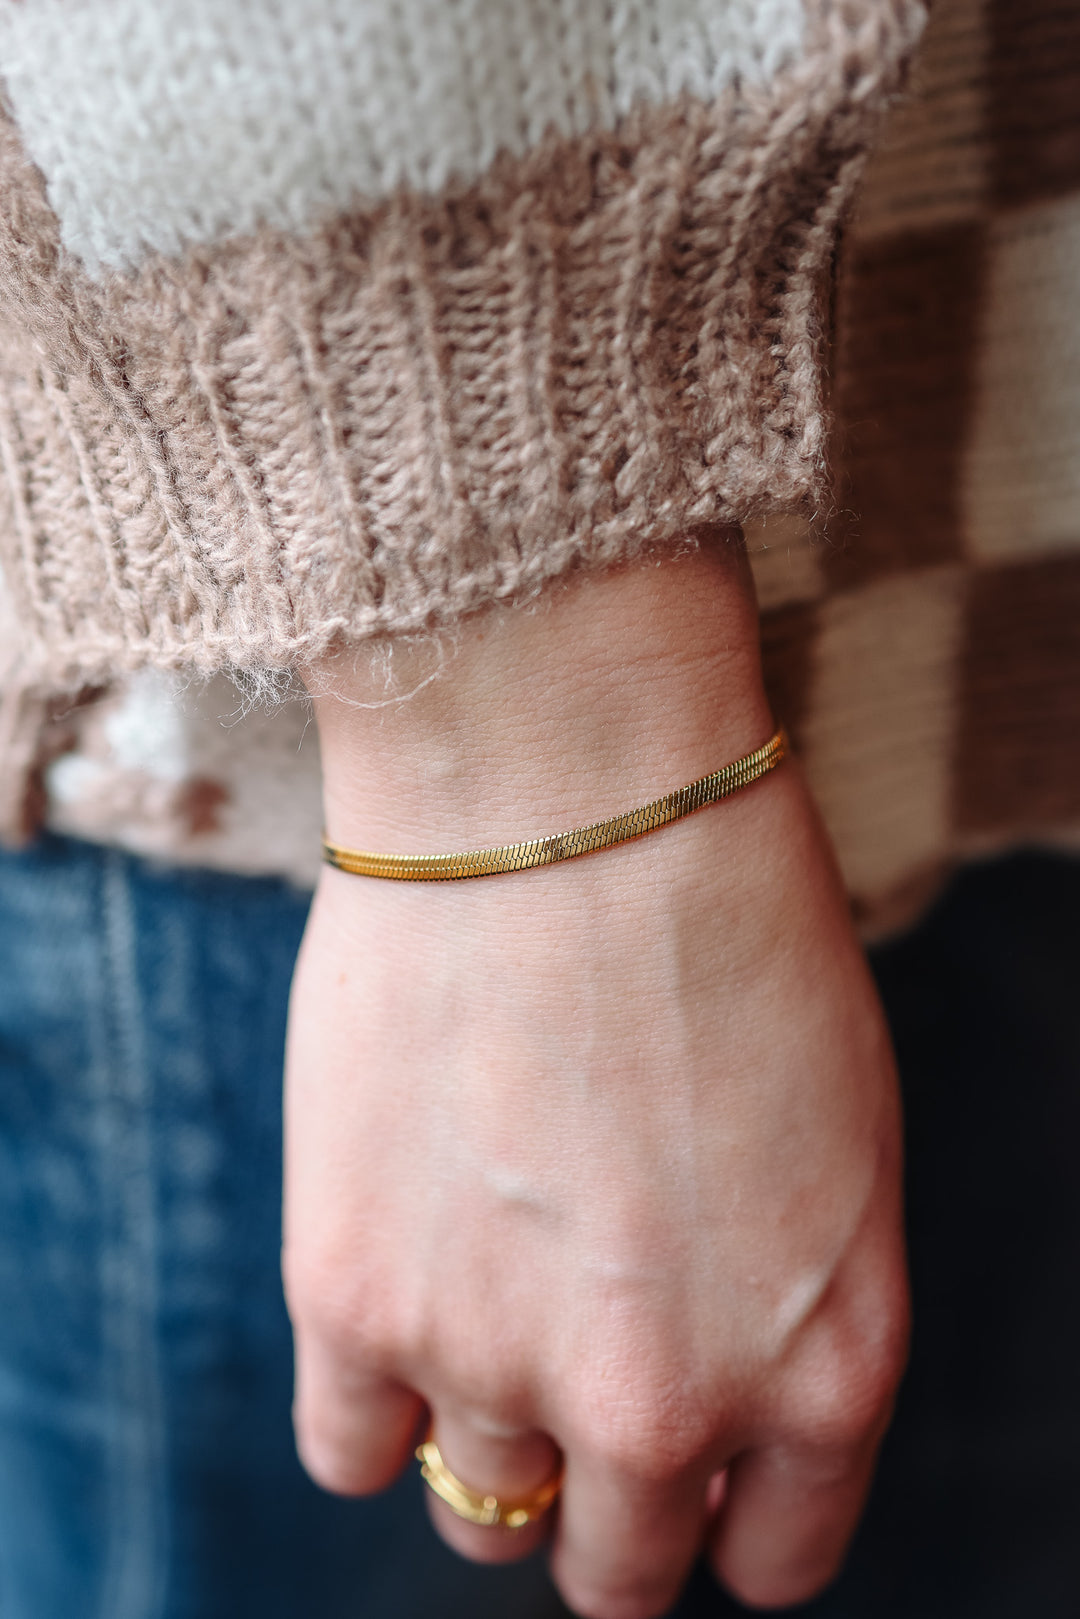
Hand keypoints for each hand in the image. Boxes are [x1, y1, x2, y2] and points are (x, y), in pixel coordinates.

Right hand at [284, 537, 907, 1616]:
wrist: (567, 789)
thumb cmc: (727, 923)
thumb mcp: (839, 1138)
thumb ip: (784, 1307)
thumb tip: (710, 1405)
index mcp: (827, 1362)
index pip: (774, 1558)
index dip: (728, 1513)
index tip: (691, 1463)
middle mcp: (668, 1401)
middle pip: (615, 1570)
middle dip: (608, 1505)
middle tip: (575, 1385)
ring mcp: (502, 1361)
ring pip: (482, 1513)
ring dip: (490, 1428)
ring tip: (487, 1285)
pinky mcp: (354, 1300)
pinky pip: (353, 1448)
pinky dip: (375, 1401)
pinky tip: (397, 1293)